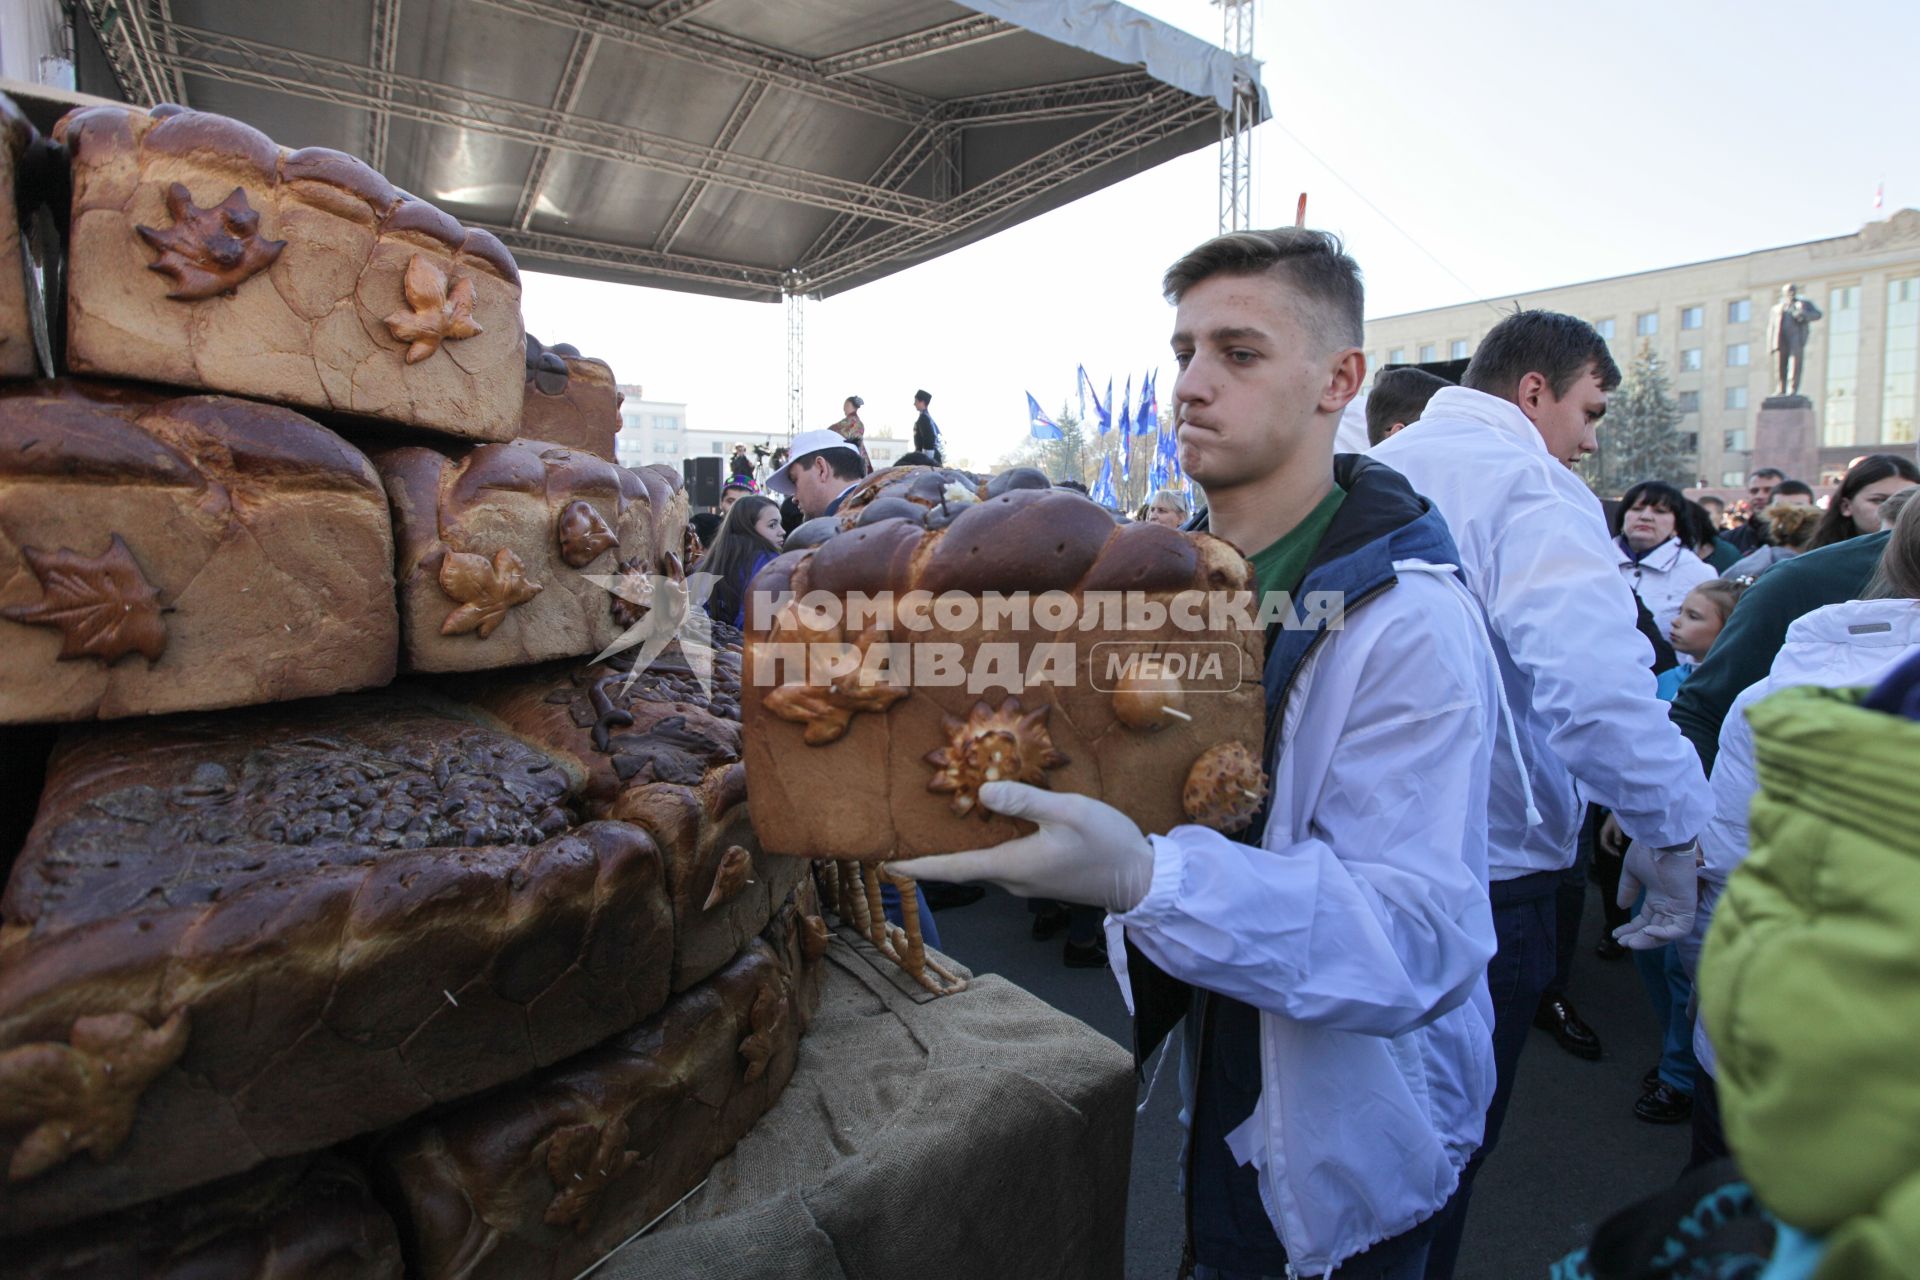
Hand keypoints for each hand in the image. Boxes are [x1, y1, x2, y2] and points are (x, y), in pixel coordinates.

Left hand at [904, 782, 1154, 914]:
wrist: (1142, 879)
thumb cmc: (1107, 845)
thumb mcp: (1068, 812)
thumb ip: (1025, 800)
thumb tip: (984, 792)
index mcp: (1012, 866)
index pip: (953, 868)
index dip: (917, 866)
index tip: (885, 864)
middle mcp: (1013, 879)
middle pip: (962, 867)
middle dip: (931, 855)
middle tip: (901, 839)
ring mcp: (1027, 881)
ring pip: (982, 863)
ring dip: (958, 850)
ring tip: (935, 828)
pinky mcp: (1040, 876)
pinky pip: (1001, 861)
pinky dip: (984, 846)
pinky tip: (986, 825)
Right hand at [1597, 812, 1627, 857]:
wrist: (1615, 812)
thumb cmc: (1616, 818)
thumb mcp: (1617, 826)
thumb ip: (1617, 835)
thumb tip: (1618, 845)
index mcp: (1603, 832)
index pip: (1604, 844)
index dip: (1610, 850)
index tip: (1617, 854)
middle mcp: (1602, 834)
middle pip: (1604, 845)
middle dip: (1610, 850)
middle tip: (1618, 854)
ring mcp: (1605, 834)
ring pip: (1606, 844)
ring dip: (1611, 848)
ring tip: (1618, 853)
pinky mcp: (1608, 833)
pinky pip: (1608, 841)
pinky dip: (1612, 845)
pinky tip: (1617, 847)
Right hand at [1613, 839, 1698, 949]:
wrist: (1661, 840)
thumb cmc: (1646, 851)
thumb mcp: (1632, 872)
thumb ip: (1627, 890)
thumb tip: (1622, 907)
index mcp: (1657, 896)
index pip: (1645, 919)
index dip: (1631, 929)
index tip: (1616, 934)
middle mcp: (1668, 904)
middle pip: (1654, 929)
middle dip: (1637, 938)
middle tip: (1621, 942)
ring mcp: (1678, 906)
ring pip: (1667, 933)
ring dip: (1649, 940)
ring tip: (1631, 942)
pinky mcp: (1687, 906)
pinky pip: (1680, 929)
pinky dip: (1665, 934)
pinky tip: (1648, 931)